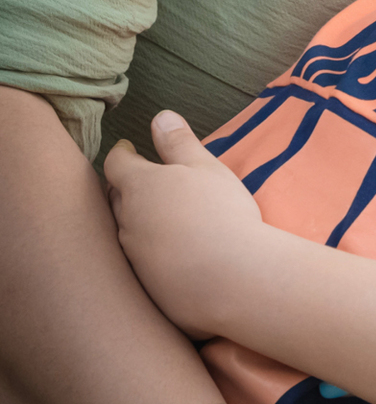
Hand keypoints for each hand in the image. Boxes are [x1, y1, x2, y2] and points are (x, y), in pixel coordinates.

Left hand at [104, 112, 261, 336]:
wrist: (231, 280)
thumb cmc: (220, 213)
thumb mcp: (205, 167)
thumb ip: (179, 142)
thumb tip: (160, 116)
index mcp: (139, 186)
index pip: (116, 162)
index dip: (122, 153)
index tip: (129, 147)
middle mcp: (127, 221)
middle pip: (116, 198)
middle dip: (127, 187)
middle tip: (144, 182)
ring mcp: (134, 257)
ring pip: (128, 232)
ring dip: (140, 222)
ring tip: (162, 220)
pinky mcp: (146, 287)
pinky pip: (143, 263)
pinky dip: (154, 253)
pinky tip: (175, 255)